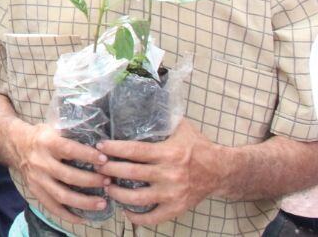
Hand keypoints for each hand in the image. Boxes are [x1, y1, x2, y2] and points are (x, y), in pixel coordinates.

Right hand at [12, 122, 110, 224]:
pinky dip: (67, 215)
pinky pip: (51, 207)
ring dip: (84, 202)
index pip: (69, 150)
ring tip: (102, 203)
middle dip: (91, 181)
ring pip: (61, 195)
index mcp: (46, 143)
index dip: (87, 155)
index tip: (104, 159)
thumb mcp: (53, 129)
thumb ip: (71, 134)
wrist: (16, 144)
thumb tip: (97, 141)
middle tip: (108, 182)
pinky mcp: (34, 190)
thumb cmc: (41, 136)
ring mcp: (37, 179)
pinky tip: (82, 218)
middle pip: (68, 176)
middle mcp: (40, 162)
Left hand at [98, 119, 222, 224]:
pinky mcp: (177, 208)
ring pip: (137, 198)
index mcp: (168, 153)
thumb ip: (162, 118)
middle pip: (131, 173)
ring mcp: (173, 193)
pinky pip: (153, 217)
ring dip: (117, 193)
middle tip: (96, 166)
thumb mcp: (181, 127)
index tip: (99, 147)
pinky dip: (137, 217)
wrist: (222, 170)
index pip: (134, 151)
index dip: (114, 149)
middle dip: (109, 170)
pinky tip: (125, 210)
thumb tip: (141, 100)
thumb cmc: (198, 146)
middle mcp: (169, 174)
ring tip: (106, 187)